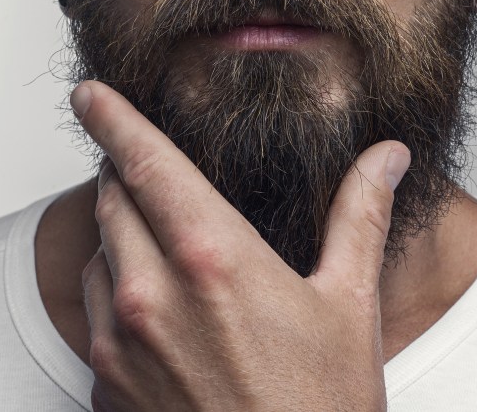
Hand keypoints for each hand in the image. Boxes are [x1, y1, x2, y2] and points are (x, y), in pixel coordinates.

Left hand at [72, 80, 409, 411]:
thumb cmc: (318, 406)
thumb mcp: (348, 305)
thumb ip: (357, 217)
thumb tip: (384, 160)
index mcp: (212, 260)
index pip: (147, 163)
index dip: (114, 119)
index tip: (91, 96)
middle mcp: (152, 295)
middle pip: (113, 202)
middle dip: (126, 180)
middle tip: (153, 180)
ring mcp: (119, 342)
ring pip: (100, 256)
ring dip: (122, 239)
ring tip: (167, 254)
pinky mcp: (103, 382)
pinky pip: (94, 313)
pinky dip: (116, 295)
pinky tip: (158, 313)